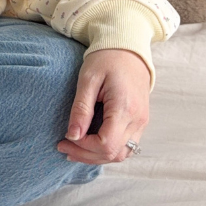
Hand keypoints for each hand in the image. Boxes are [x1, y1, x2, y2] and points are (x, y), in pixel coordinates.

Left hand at [58, 48, 149, 164]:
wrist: (128, 49)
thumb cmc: (106, 59)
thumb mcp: (88, 79)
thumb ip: (81, 109)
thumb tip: (72, 135)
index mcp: (125, 108)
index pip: (106, 144)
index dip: (84, 147)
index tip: (66, 137)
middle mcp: (138, 120)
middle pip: (114, 154)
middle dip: (86, 155)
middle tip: (63, 146)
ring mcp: (142, 122)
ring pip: (121, 154)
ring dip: (97, 156)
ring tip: (74, 147)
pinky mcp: (140, 122)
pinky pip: (126, 146)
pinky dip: (107, 150)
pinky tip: (90, 143)